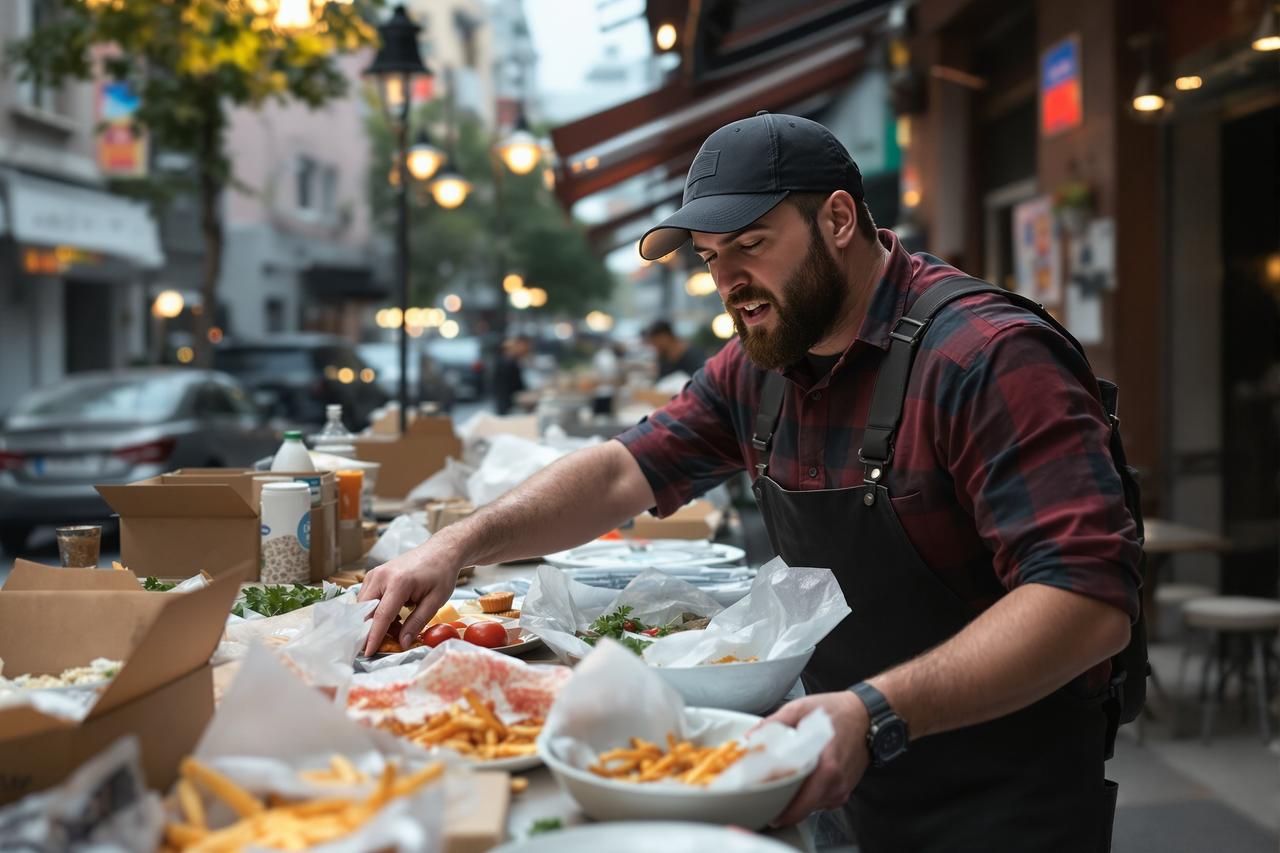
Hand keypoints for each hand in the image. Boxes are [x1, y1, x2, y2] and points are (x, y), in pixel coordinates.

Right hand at [356, 541, 461, 656]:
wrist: (441, 551)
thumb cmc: (441, 574)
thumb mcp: (435, 601)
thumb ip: (417, 622)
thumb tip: (402, 643)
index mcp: (399, 582)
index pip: (380, 615)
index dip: (373, 637)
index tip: (367, 653)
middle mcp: (381, 576)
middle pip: (365, 611)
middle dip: (371, 630)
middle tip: (387, 642)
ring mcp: (375, 573)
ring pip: (363, 605)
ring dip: (374, 620)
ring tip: (397, 626)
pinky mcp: (374, 575)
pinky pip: (367, 597)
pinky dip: (376, 610)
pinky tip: (394, 614)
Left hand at [766, 691, 870, 826]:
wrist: (866, 715)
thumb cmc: (836, 711)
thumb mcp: (801, 709)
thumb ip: (774, 724)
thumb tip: (750, 738)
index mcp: (826, 768)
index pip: (801, 805)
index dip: (780, 812)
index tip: (764, 807)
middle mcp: (836, 784)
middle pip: (803, 809)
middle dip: (783, 806)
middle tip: (766, 797)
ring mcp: (841, 789)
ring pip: (811, 807)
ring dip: (796, 801)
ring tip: (781, 786)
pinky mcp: (844, 790)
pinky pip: (821, 801)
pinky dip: (809, 795)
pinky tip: (801, 781)